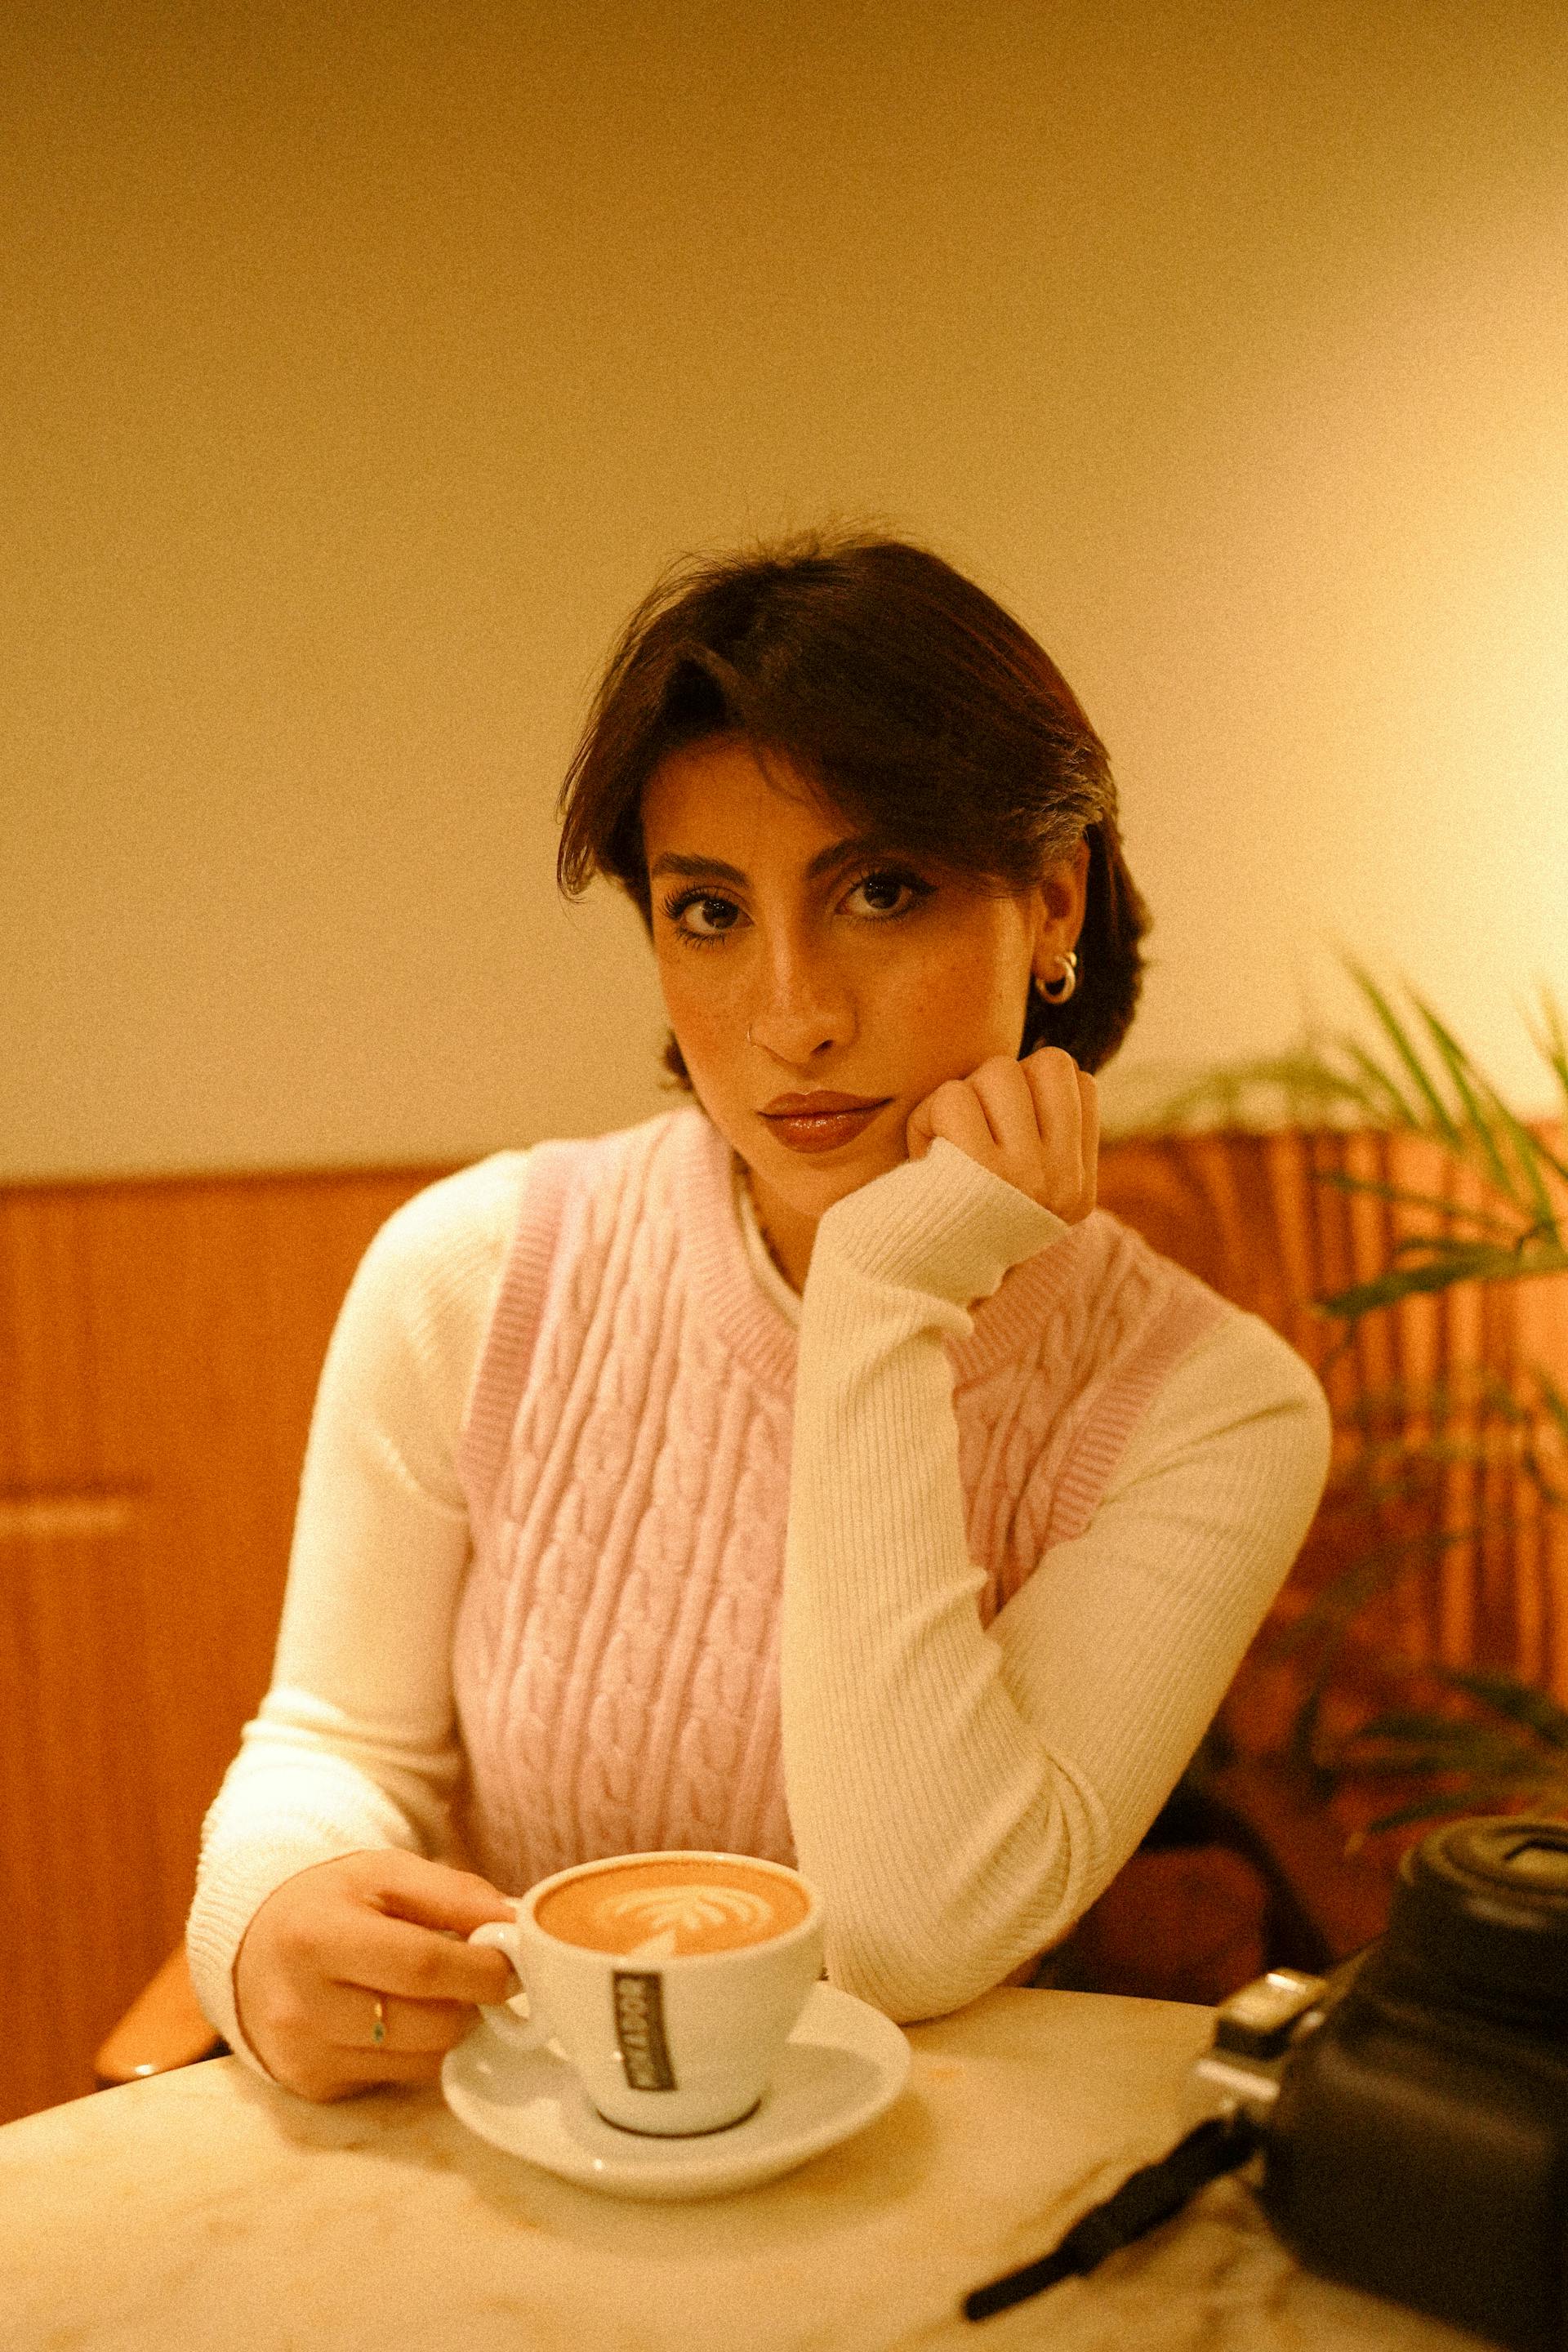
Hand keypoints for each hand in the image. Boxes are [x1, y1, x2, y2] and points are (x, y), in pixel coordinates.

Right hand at [232, 1850, 519, 2102]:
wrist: (251, 1949)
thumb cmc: (329, 1904)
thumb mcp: (384, 1873)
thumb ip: (453, 1894)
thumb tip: (515, 1927)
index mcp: (317, 1935)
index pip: (422, 1966)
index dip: (480, 1969)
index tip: (511, 1961)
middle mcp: (302, 2005)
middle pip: (428, 2024)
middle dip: (473, 2002)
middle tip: (483, 1978)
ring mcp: (305, 2054)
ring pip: (422, 2060)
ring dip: (451, 2029)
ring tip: (441, 1993)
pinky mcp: (313, 2086)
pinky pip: (398, 2079)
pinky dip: (419, 2051)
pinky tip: (404, 2019)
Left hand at [905, 1047, 1097, 1223]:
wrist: (903, 1285)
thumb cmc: (947, 1220)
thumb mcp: (1014, 1189)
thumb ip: (1040, 1134)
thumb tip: (1044, 1062)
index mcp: (1079, 1188)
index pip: (1080, 1084)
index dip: (1032, 1089)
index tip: (999, 1132)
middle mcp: (1065, 1184)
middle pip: (1047, 1064)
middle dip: (997, 1082)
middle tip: (970, 1128)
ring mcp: (1029, 1179)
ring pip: (999, 1071)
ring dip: (960, 1095)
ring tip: (946, 1141)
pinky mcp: (980, 1174)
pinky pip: (952, 1097)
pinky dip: (927, 1115)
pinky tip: (925, 1152)